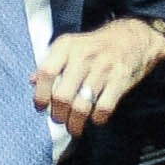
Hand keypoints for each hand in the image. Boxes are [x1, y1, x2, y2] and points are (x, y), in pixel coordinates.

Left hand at [31, 18, 164, 138]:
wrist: (133, 38)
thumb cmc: (95, 46)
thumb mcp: (70, 46)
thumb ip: (51, 63)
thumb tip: (31, 81)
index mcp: (67, 46)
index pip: (46, 73)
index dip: (40, 94)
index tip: (40, 107)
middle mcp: (83, 56)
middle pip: (62, 96)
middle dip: (58, 114)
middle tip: (59, 119)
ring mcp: (103, 68)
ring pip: (81, 106)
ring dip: (75, 123)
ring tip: (73, 126)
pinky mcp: (120, 80)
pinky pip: (103, 108)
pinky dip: (97, 119)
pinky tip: (95, 118)